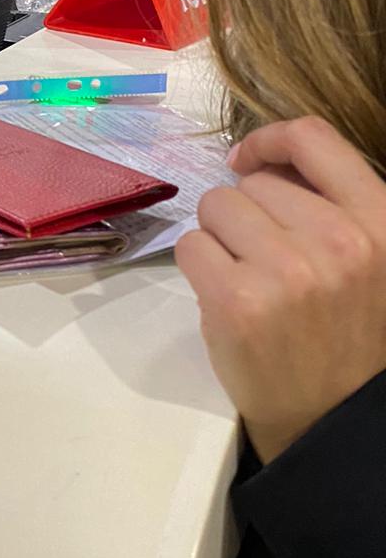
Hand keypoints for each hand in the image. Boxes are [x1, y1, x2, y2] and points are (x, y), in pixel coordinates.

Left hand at [176, 117, 385, 461]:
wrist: (333, 420)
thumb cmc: (347, 335)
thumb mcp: (369, 259)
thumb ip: (329, 206)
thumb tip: (261, 161)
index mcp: (379, 222)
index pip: (313, 137)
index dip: (269, 140)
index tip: (246, 158)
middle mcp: (338, 241)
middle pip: (254, 182)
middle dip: (249, 213)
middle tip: (266, 261)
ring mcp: (286, 271)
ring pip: (216, 207)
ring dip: (221, 238)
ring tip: (249, 279)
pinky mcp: (236, 300)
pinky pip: (191, 246)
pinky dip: (199, 268)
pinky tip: (227, 298)